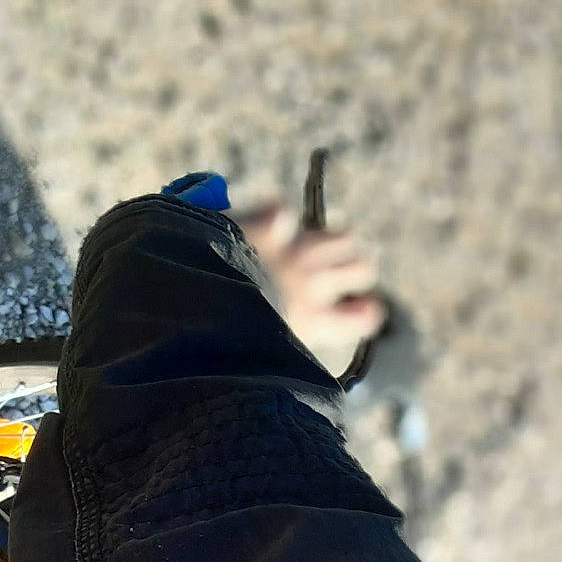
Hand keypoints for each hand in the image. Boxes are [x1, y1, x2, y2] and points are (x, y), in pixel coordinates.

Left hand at [230, 201, 386, 361]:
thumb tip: (300, 330)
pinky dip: (273, 215)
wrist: (192, 307)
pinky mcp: (268, 224)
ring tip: (307, 248)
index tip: (353, 307)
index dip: (365, 309)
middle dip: (351, 267)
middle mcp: (314, 285)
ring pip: (342, 236)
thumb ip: (289, 333)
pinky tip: (262, 227)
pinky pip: (284, 210)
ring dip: (329, 239)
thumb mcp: (264, 351)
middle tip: (326, 273)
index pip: (368, 315)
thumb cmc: (221, 341)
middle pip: (363, 267)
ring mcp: (295, 251)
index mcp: (316, 323)